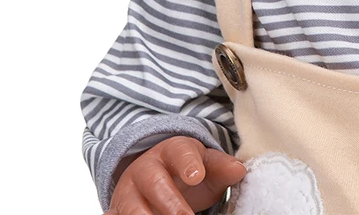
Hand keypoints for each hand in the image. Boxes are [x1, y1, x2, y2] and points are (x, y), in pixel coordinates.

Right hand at [105, 136, 245, 214]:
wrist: (158, 173)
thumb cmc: (189, 170)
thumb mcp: (206, 166)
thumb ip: (221, 167)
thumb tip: (240, 170)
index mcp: (174, 150)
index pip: (181, 152)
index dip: (188, 163)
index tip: (197, 176)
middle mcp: (148, 167)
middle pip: (156, 181)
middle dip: (170, 201)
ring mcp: (129, 189)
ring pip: (132, 204)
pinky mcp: (118, 208)